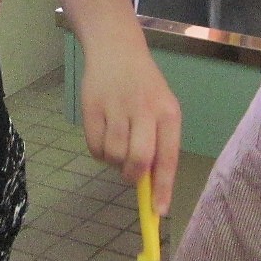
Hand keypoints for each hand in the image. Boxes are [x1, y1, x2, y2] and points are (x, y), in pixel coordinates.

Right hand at [79, 42, 181, 212]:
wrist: (117, 49)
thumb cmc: (145, 87)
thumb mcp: (162, 109)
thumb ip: (160, 144)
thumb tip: (152, 187)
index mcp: (168, 112)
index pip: (168, 157)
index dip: (163, 188)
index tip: (158, 212)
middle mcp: (144, 109)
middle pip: (139, 159)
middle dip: (133, 176)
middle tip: (130, 176)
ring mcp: (116, 107)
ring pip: (113, 155)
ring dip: (114, 162)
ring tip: (118, 145)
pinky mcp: (92, 107)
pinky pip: (94, 147)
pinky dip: (98, 153)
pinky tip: (104, 137)